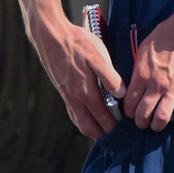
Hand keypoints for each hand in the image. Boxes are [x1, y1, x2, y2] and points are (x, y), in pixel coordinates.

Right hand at [29, 13, 123, 138]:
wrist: (51, 37)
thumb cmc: (77, 43)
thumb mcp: (98, 56)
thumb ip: (110, 77)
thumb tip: (120, 94)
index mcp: (86, 92)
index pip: (101, 117)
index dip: (112, 126)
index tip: (122, 130)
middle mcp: (75, 98)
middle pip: (87, 126)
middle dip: (101, 133)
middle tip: (113, 135)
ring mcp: (67, 95)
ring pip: (78, 121)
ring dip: (90, 128)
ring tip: (101, 129)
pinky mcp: (62, 90)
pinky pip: (72, 112)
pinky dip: (81, 119)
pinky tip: (86, 115)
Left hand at [124, 11, 173, 129]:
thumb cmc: (168, 34)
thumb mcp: (145, 48)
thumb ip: (138, 67)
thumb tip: (134, 81)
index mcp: (142, 74)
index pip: (129, 103)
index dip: (129, 112)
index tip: (132, 113)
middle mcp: (156, 85)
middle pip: (143, 114)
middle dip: (140, 122)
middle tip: (143, 122)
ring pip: (161, 119)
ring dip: (157, 125)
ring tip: (157, 124)